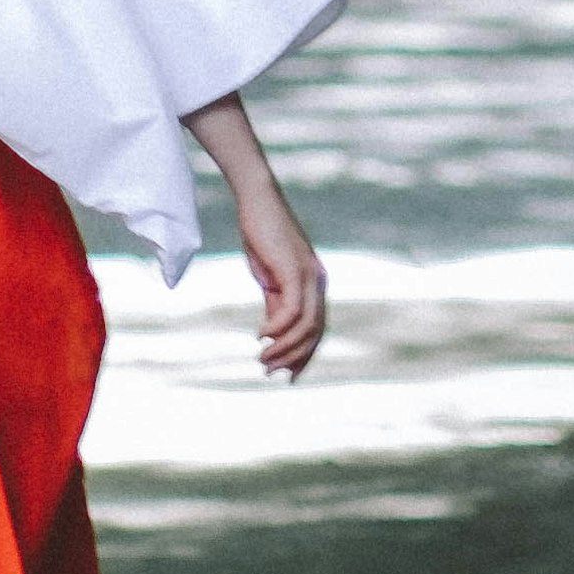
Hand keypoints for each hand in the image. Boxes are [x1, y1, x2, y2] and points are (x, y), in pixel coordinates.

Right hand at [183, 96, 326, 378]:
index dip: (303, 355)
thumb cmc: (260, 233)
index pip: (316, 328)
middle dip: (294, 357)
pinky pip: (293, 310)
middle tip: (270, 372)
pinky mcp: (295, 269)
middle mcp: (318, 282)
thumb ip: (276, 300)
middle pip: (315, 332)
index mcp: (314, 284)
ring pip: (306, 325)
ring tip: (262, 359)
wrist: (256, 198)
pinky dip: (277, 328)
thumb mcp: (269, 274)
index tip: (286, 374)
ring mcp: (309, 275)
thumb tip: (274, 331)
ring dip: (284, 348)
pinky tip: (261, 336)